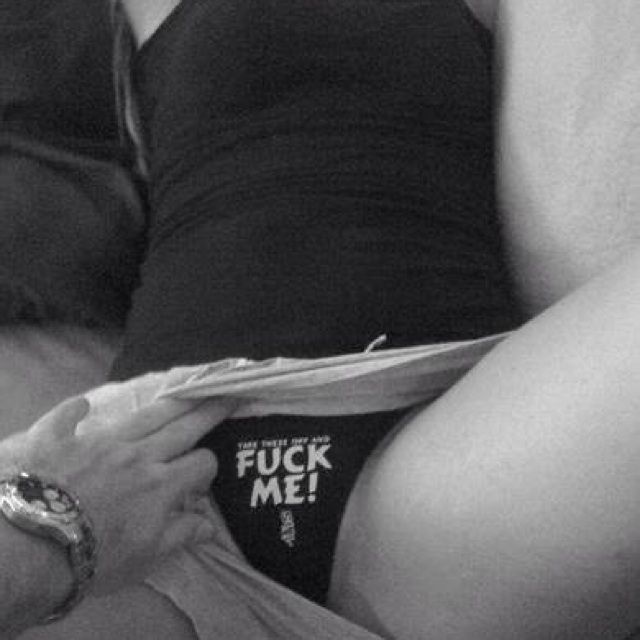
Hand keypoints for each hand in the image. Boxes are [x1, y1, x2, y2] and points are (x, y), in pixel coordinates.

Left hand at [0, 393, 234, 594]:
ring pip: (143, 416)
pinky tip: (83, 403)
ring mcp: (100, 442)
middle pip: (182, 427)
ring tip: (185, 389)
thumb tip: (212, 525)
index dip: (208, 467)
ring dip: (168, 402)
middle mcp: (139, 454)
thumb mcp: (148, 557)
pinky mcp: (63, 439)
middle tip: (227, 395)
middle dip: (208, 411)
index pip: (200, 463)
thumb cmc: (99, 557)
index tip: (206, 474)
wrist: (37, 546)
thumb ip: (182, 535)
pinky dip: (75, 410)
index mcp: (162, 483)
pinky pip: (69, 417)